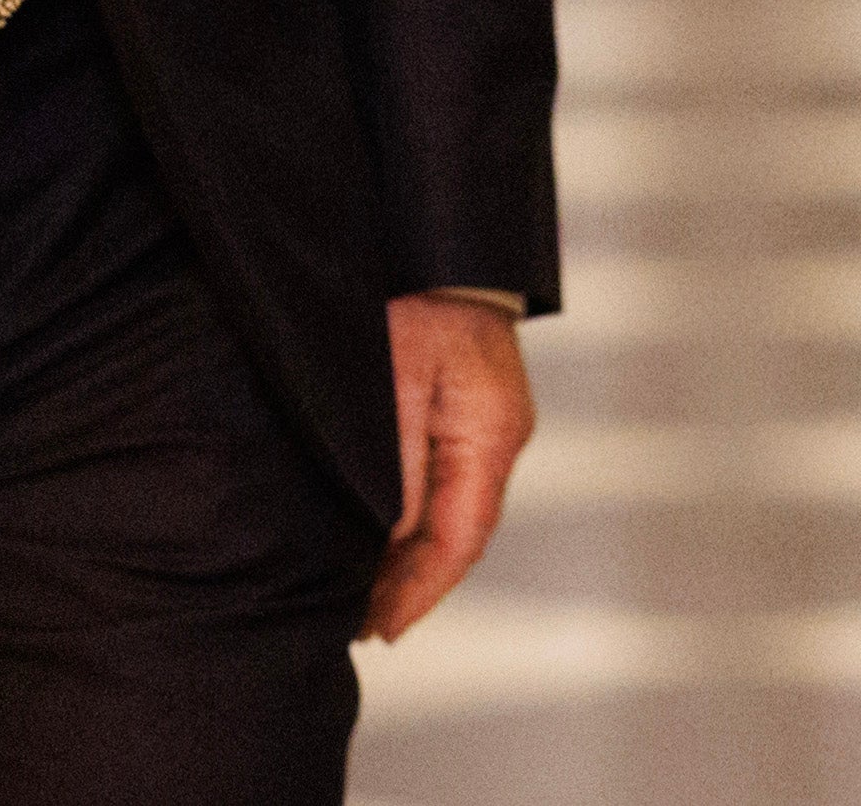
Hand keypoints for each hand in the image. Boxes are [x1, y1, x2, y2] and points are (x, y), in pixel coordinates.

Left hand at [368, 292, 532, 641]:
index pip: (462, 538)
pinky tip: (379, 529)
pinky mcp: (471, 407)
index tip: (381, 629)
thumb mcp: (396, 379)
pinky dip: (414, 513)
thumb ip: (398, 463)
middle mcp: (500, 434)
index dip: (421, 592)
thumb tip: (394, 537)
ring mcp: (489, 420)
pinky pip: (446, 478)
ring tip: (362, 591)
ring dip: (411, 551)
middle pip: (461, 531)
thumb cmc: (413, 295)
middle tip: (360, 623)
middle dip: (413, 582)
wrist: (432, 231)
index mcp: (491, 434)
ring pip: (453, 508)